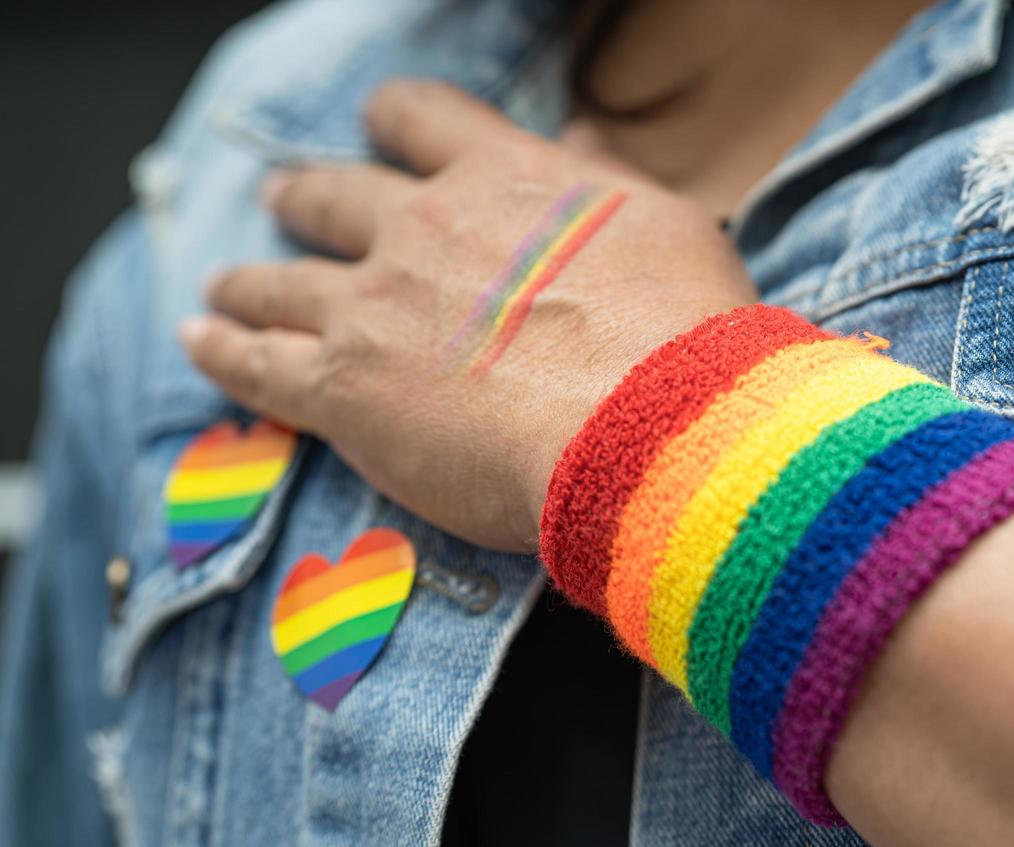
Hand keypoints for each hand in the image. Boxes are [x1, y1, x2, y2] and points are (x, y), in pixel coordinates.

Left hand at [181, 79, 756, 551]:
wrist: (654, 428)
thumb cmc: (682, 333)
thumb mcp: (667, 225)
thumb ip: (605, 181)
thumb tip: (580, 140)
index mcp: (503, 180)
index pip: (424, 121)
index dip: (395, 123)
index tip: (382, 128)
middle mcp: (425, 228)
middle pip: (333, 193)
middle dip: (305, 197)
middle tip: (285, 202)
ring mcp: (374, 307)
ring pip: (278, 277)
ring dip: (248, 278)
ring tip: (226, 285)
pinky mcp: (342, 389)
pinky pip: (255, 361)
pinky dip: (221, 348)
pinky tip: (200, 341)